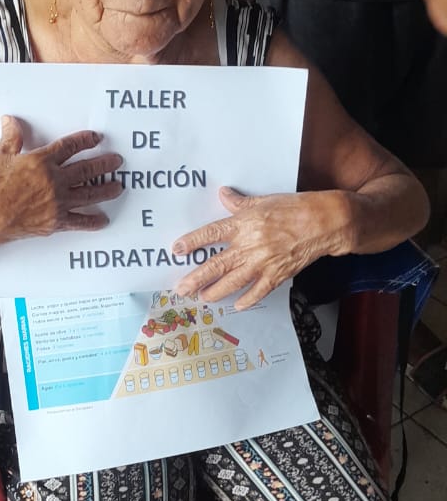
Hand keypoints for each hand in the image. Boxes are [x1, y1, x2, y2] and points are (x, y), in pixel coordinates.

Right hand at [0, 116, 122, 245]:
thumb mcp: (0, 157)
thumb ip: (11, 138)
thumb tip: (11, 120)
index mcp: (42, 162)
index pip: (70, 147)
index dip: (85, 141)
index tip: (96, 138)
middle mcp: (55, 181)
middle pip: (87, 169)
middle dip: (104, 164)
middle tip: (117, 161)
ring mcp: (58, 202)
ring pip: (90, 193)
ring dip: (106, 189)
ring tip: (118, 186)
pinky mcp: (55, 222)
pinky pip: (80, 221)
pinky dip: (93, 221)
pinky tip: (102, 220)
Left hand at [173, 187, 347, 309]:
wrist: (323, 223)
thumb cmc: (295, 208)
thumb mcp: (263, 201)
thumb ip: (239, 203)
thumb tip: (223, 195)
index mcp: (243, 224)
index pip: (211, 234)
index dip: (192, 242)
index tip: (177, 249)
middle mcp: (249, 246)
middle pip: (216, 266)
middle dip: (196, 279)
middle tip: (181, 289)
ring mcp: (262, 263)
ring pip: (232, 282)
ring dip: (214, 292)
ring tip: (202, 299)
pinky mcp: (276, 275)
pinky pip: (257, 292)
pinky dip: (246, 300)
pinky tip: (236, 305)